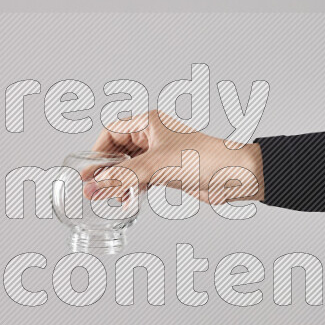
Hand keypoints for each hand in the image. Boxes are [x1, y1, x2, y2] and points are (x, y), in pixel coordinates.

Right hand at [82, 110, 264, 204]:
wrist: (235, 175)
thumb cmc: (205, 158)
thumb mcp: (157, 167)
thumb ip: (123, 177)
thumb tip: (94, 186)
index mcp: (149, 123)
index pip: (112, 132)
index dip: (98, 151)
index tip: (89, 171)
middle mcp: (153, 136)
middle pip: (118, 151)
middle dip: (106, 170)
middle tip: (93, 189)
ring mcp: (160, 155)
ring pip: (129, 167)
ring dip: (118, 182)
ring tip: (109, 199)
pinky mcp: (167, 172)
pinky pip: (141, 179)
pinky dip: (132, 189)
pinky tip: (127, 201)